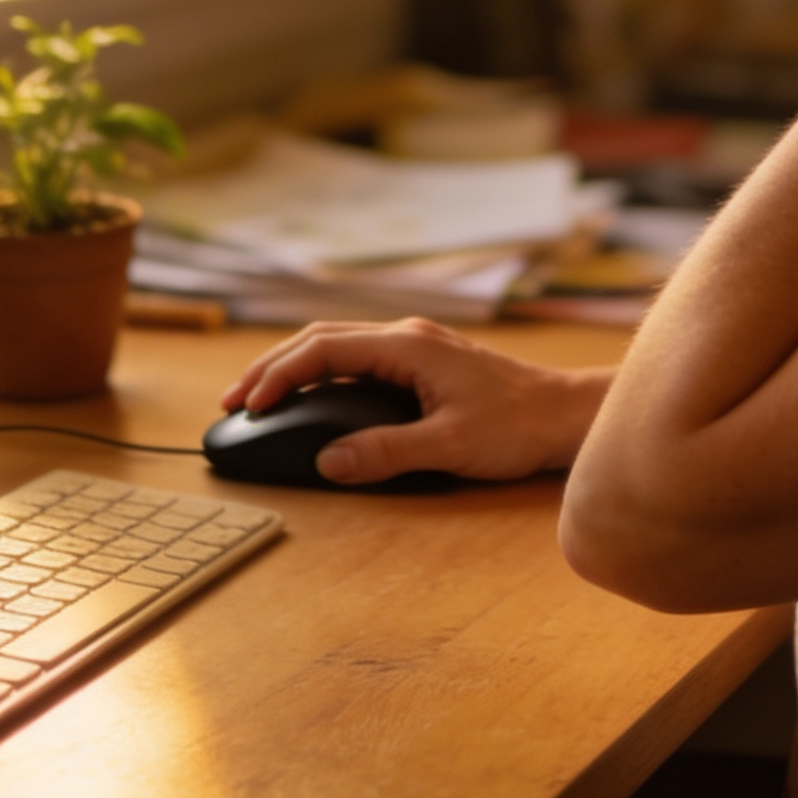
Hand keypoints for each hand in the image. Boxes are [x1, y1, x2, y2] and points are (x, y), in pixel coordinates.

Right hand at [220, 318, 611, 484]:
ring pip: (338, 344)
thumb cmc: (517, 427)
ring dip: (296, 367)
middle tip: (234, 400)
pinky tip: (312, 397)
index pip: (324, 349)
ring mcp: (415, 346)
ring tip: (259, 397)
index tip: (248, 404)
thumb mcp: (449, 446)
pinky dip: (323, 374)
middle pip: (321, 338)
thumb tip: (328, 461)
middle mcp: (406, 336)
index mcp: (406, 346)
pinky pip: (358, 358)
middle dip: (272, 366)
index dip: (279, 375)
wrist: (564, 414)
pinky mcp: (423, 362)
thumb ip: (386, 452)